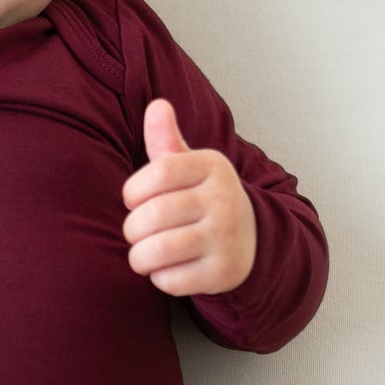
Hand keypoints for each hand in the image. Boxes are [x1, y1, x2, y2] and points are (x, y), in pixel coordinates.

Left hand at [120, 98, 256, 296]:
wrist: (252, 239)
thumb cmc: (205, 198)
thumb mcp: (190, 166)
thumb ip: (166, 140)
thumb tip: (157, 105)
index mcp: (212, 166)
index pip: (158, 173)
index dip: (133, 191)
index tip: (133, 200)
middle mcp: (224, 199)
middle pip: (153, 215)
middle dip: (132, 229)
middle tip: (136, 232)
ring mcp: (226, 237)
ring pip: (158, 250)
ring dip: (139, 257)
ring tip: (143, 254)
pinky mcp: (223, 272)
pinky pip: (172, 280)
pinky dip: (160, 278)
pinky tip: (167, 269)